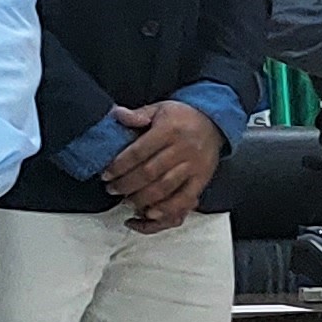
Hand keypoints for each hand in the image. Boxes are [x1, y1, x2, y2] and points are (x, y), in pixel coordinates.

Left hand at [99, 100, 222, 229]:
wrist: (214, 122)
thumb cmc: (183, 117)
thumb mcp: (160, 108)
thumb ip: (138, 114)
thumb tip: (117, 115)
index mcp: (169, 130)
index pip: (139, 152)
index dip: (120, 166)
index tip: (107, 174)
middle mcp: (183, 149)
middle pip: (149, 173)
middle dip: (126, 185)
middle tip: (112, 190)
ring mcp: (193, 166)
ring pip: (164, 188)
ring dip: (142, 199)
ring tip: (127, 202)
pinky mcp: (202, 179)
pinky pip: (184, 198)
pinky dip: (167, 208)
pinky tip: (151, 213)